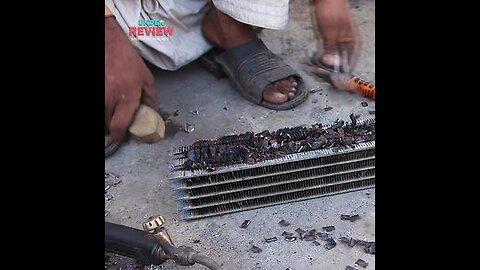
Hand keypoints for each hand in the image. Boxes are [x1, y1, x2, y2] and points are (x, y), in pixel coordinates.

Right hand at [105, 17, 157, 140]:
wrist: (108, 44)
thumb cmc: (127, 60)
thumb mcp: (146, 78)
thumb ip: (151, 99)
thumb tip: (152, 114)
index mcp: (126, 96)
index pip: (119, 126)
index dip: (120, 135)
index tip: (121, 136)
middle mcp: (109, 98)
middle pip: (107, 125)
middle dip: (112, 128)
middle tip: (117, 125)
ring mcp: (98, 95)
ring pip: (100, 119)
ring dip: (105, 120)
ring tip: (111, 114)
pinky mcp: (92, 92)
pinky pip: (97, 108)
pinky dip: (102, 110)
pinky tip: (107, 105)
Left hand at [312, 0, 358, 70]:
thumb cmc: (330, 11)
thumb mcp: (329, 34)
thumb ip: (330, 51)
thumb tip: (329, 66)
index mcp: (352, 44)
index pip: (348, 66)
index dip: (339, 75)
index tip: (330, 81)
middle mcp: (345, 45)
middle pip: (337, 65)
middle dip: (325, 70)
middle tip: (315, 71)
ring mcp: (336, 43)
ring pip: (328, 61)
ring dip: (318, 65)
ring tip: (309, 65)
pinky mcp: (327, 41)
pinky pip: (323, 54)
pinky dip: (316, 58)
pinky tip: (310, 60)